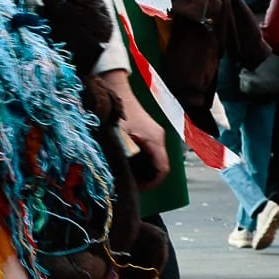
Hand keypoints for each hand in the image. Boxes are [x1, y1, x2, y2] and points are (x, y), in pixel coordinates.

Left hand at [106, 70, 168, 184]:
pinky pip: (151, 152)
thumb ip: (122, 156)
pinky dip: (143, 161)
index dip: (153, 183)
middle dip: (148, 178)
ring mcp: (155, 134)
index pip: (163, 169)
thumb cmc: (118, 112)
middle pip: (161, 166)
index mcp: (155, 140)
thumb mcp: (118, 137)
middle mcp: (159, 138)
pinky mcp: (149, 132)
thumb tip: (121, 175)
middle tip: (131, 184)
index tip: (138, 189)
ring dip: (145, 170)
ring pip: (156, 159)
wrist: (116, 90)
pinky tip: (129, 162)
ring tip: (129, 175)